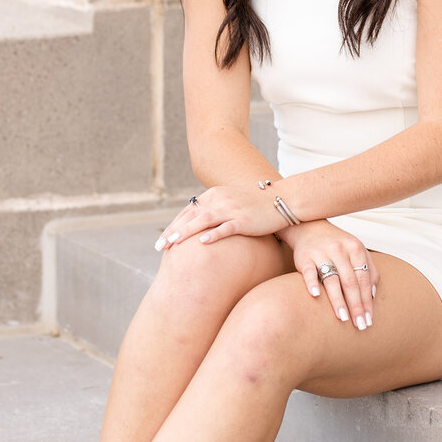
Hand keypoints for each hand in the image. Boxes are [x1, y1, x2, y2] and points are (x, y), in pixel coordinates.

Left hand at [154, 182, 284, 251]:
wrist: (282, 200)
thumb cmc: (256, 205)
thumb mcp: (231, 202)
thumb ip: (215, 210)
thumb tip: (199, 225)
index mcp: (215, 195)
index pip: (188, 211)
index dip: (173, 225)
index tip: (162, 239)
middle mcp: (220, 200)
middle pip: (191, 216)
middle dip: (173, 231)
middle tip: (159, 246)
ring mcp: (232, 209)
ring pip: (204, 220)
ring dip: (186, 232)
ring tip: (172, 243)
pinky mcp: (244, 219)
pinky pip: (226, 227)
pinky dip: (213, 234)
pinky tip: (201, 242)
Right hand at [290, 220, 376, 331]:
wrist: (309, 227)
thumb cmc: (337, 245)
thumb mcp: (356, 251)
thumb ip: (368, 270)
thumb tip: (372, 296)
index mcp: (355, 248)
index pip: (364, 279)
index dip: (367, 300)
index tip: (369, 319)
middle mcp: (340, 249)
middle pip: (350, 281)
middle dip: (356, 305)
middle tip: (359, 325)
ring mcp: (321, 252)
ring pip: (332, 279)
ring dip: (338, 300)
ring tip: (343, 318)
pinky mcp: (304, 257)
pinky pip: (309, 271)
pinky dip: (312, 283)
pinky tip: (316, 296)